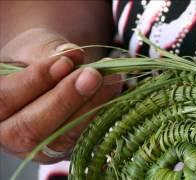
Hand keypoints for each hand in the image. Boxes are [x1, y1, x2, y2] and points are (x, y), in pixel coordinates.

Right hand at [0, 28, 121, 162]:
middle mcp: (10, 136)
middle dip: (66, 99)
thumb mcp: (32, 48)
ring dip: (91, 106)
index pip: (5, 100)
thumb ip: (47, 51)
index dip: (36, 81)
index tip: (65, 62)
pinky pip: (84, 136)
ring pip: (62, 136)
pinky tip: (115, 89)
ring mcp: (40, 147)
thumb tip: (72, 55)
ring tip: (111, 79)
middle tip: (93, 75)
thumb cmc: (34, 58)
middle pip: (31, 128)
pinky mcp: (66, 148)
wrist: (47, 72)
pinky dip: (102, 112)